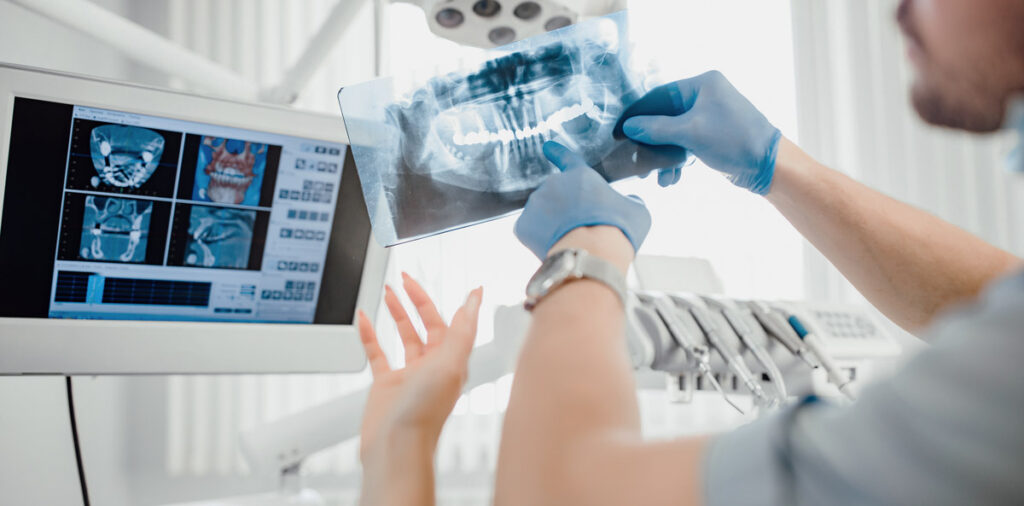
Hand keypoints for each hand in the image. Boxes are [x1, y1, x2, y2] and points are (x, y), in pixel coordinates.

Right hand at [357, 273, 482, 462]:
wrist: (396, 448)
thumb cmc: (424, 413)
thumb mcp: (450, 364)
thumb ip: (462, 330)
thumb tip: (475, 300)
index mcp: (451, 361)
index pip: (451, 321)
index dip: (447, 299)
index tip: (446, 281)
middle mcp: (432, 367)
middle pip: (427, 324)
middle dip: (417, 300)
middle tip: (404, 279)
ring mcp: (409, 376)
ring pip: (404, 336)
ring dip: (397, 313)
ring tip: (387, 291)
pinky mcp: (386, 386)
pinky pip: (378, 354)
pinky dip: (370, 335)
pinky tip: (364, 319)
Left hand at [514, 141, 651, 258]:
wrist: (593, 255)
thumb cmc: (618, 231)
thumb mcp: (637, 211)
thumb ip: (629, 201)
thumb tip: (630, 201)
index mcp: (581, 176)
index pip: (567, 158)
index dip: (558, 153)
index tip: (548, 147)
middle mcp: (554, 183)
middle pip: (557, 195)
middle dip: (565, 209)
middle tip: (580, 229)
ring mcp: (535, 204)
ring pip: (542, 214)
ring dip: (552, 224)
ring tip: (571, 241)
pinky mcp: (522, 225)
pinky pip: (530, 231)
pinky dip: (539, 239)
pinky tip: (556, 247)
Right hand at [618, 71, 781, 194]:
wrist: (768, 166)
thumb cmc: (733, 140)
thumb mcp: (691, 132)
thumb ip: (656, 129)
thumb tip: (628, 128)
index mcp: (702, 85)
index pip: (660, 95)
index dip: (637, 113)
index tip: (619, 130)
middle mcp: (705, 97)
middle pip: (664, 116)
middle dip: (650, 140)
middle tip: (633, 155)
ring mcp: (708, 118)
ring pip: (673, 134)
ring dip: (662, 155)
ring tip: (653, 175)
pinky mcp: (710, 138)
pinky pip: (684, 145)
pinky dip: (675, 161)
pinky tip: (670, 179)